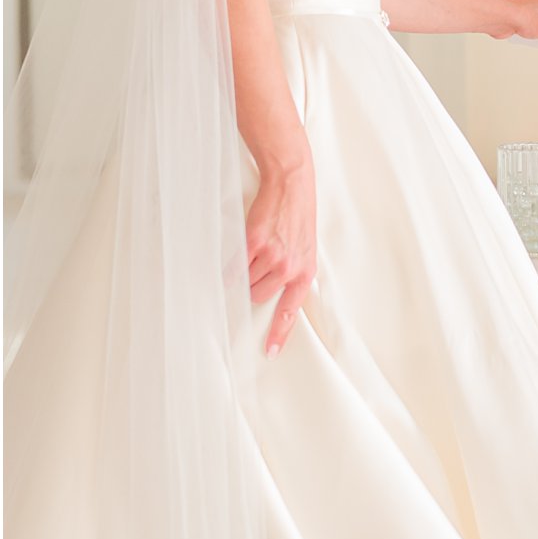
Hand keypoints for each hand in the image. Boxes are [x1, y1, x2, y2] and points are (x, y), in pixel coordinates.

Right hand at [246, 153, 316, 357]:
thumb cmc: (297, 217)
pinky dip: (231, 265)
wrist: (292, 185)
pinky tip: (240, 252)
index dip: (279, 334)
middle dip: (253, 287)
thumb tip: (275, 293)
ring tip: (252, 253)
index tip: (269, 353)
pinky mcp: (255, 244)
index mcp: (305, 272)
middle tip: (256, 268)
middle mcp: (290, 268)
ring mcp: (273, 257)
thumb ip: (293, 271)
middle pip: (259, 297)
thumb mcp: (305, 248)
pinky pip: (235, 268)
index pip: (291, 311)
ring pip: (246, 283)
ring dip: (243, 273)